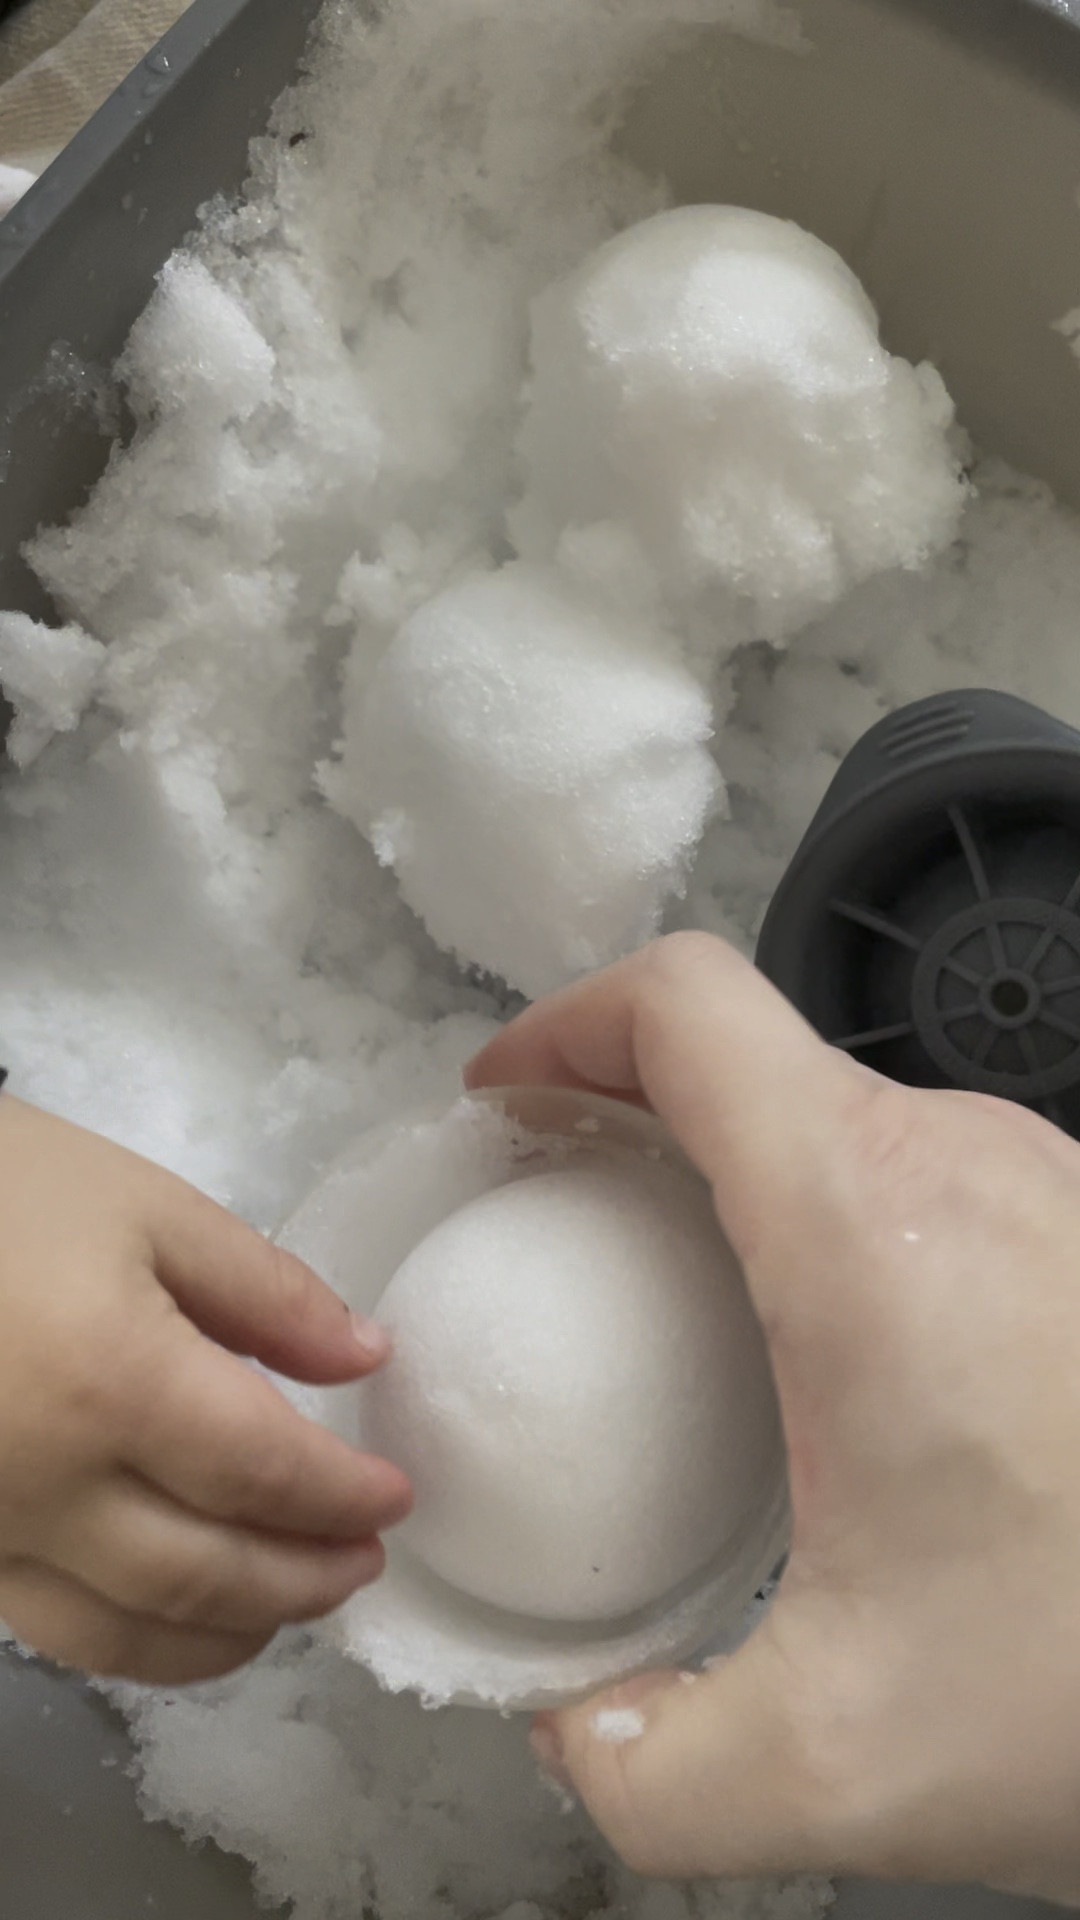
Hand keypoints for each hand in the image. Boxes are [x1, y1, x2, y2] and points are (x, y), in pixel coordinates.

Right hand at [0, 1097, 410, 1684]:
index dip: (344, 1497)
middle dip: (307, 1578)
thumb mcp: (143, 1205)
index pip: (266, 1475)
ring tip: (295, 1600)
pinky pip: (59, 1631)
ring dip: (234, 1631)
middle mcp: (50, 1487)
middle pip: (210, 1573)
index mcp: (114, 1385)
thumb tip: (364, 1359)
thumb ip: (263, 1289)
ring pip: (133, 1632)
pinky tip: (183, 1616)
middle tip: (364, 1562)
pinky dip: (142, 1642)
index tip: (396, 1496)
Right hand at [468, 933, 1079, 1903]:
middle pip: (754, 1058)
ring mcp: (1049, 1186)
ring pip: (845, 1115)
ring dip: (740, 1170)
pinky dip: (836, 1214)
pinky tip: (833, 1351)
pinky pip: (928, 1173)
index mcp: (869, 1221)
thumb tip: (579, 1733)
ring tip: (687, 1293)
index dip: (565, 1026)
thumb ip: (648, 1769)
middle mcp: (970, 1163)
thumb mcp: (838, 1765)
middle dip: (633, 1113)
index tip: (510, 1099)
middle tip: (567, 1219)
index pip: (684, 1005)